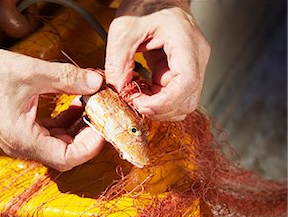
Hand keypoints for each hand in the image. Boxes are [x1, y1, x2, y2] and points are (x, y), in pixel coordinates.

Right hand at [0, 48, 103, 170]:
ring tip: (92, 106)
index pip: (67, 158)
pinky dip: (64, 123)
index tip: (104, 126)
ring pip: (58, 144)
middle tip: (103, 115)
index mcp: (23, 140)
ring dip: (77, 128)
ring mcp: (21, 140)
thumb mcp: (32, 73)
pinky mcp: (20, 130)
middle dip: (87, 136)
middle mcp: (22, 146)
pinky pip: (49, 134)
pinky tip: (74, 105)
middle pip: (65, 154)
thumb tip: (96, 83)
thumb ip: (67, 78)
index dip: (90, 146)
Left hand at [105, 0, 209, 120]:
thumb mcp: (123, 30)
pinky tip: (140, 93)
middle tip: (135, 104)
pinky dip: (157, 101)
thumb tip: (117, 91)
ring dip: (159, 108)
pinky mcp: (180, 70)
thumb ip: (118, 62)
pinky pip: (173, 95)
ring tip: (136, 98)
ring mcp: (190, 65)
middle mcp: (195, 57)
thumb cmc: (146, 4)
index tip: (142, 106)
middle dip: (160, 110)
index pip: (186, 83)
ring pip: (182, 102)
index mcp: (185, 42)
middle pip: (188, 99)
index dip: (164, 102)